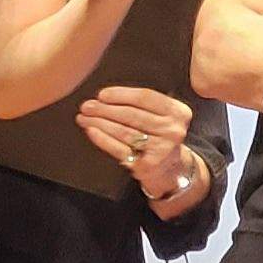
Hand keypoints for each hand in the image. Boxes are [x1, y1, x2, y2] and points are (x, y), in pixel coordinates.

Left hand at [73, 85, 200, 199]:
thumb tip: (103, 98)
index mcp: (178, 112)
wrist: (170, 167)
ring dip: (99, 123)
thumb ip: (143, 103)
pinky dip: (102, 139)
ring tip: (84, 118)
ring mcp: (161, 149)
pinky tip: (91, 131)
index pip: (146, 97)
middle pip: (132, 114)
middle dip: (104, 109)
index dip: (120, 94)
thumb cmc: (159, 135)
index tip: (102, 95)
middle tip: (87, 106)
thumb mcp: (163, 115)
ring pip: (124, 131)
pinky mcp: (148, 164)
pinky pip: (119, 149)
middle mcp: (173, 130)